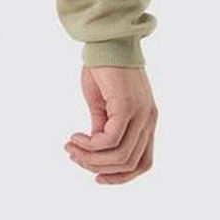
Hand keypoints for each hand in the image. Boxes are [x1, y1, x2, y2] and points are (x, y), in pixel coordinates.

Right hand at [64, 66, 157, 184]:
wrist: (106, 42)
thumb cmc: (103, 70)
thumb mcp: (102, 106)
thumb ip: (102, 127)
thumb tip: (94, 149)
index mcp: (146, 122)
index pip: (143, 163)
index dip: (120, 177)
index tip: (96, 177)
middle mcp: (148, 121)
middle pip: (129, 164)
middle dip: (97, 168)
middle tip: (73, 156)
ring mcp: (141, 114)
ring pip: (119, 156)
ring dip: (90, 158)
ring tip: (71, 147)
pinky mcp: (128, 107)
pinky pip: (109, 139)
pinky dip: (89, 144)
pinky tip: (75, 137)